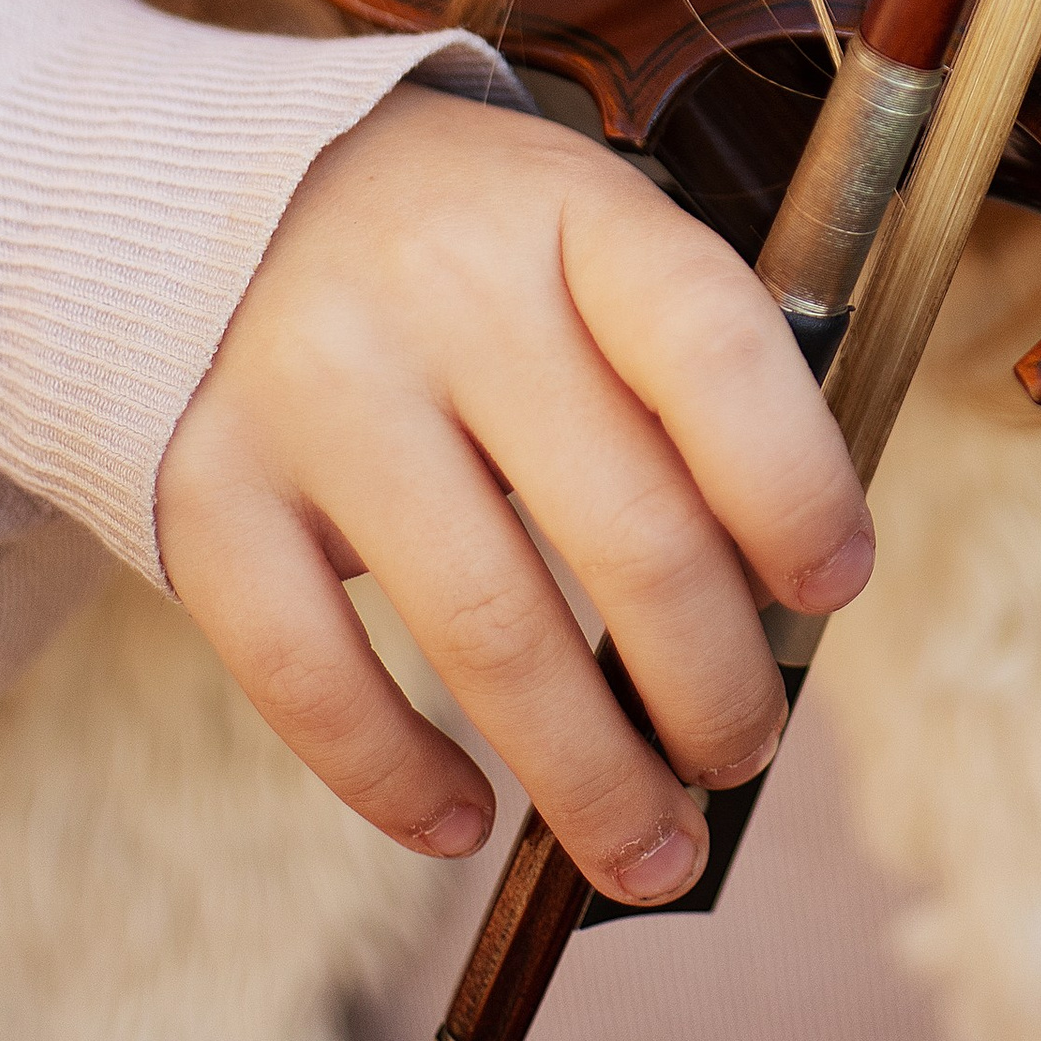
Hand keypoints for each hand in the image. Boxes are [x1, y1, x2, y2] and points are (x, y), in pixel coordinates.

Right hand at [158, 83, 871, 904]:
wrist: (220, 194)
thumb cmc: (474, 254)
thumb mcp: (591, 243)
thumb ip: (682, 380)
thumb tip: (779, 605)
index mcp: (572, 211)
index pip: (715, 349)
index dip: (795, 486)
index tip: (834, 588)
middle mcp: (442, 290)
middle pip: (626, 527)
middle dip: (712, 684)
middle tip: (743, 754)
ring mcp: (314, 390)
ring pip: (488, 632)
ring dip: (590, 776)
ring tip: (651, 847)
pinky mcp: (206, 489)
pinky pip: (311, 675)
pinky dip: (396, 780)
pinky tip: (465, 825)